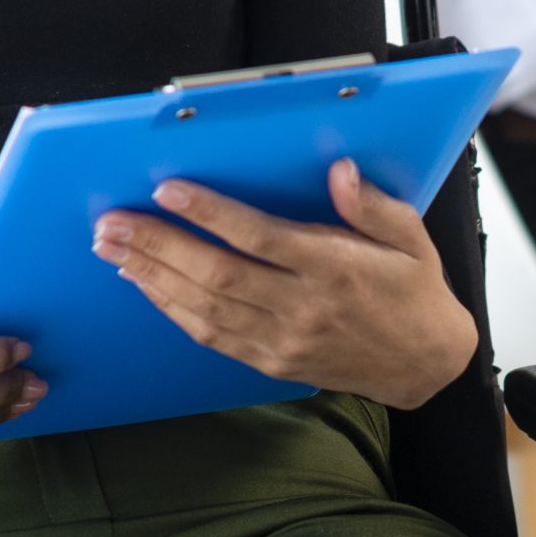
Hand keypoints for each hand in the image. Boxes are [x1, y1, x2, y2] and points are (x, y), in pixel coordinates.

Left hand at [93, 160, 476, 409]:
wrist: (424, 365)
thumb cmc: (415, 291)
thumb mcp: (411, 238)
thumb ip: (371, 205)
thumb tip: (339, 171)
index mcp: (334, 268)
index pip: (260, 236)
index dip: (209, 213)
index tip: (168, 189)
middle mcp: (302, 307)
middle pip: (217, 274)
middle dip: (158, 246)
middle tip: (111, 223)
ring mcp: (282, 340)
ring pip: (204, 308)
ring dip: (152, 277)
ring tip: (111, 250)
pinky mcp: (271, 361)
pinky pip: (211, 336)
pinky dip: (172, 310)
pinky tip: (145, 286)